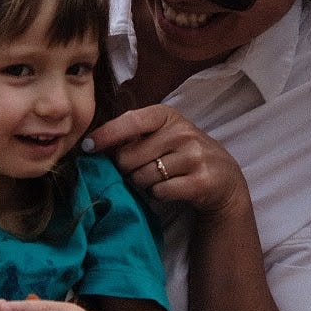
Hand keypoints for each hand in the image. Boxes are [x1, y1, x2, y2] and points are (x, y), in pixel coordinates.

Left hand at [87, 105, 249, 217]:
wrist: (223, 176)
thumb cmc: (182, 152)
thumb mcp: (162, 134)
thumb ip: (132, 134)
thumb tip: (92, 145)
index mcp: (168, 115)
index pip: (130, 122)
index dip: (105, 135)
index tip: (87, 146)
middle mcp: (183, 132)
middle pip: (129, 157)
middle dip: (127, 168)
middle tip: (139, 169)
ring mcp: (194, 157)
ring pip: (142, 177)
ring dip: (143, 183)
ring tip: (158, 178)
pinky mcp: (200, 182)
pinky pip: (159, 192)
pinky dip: (158, 195)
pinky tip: (169, 189)